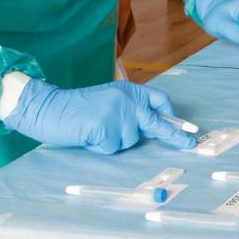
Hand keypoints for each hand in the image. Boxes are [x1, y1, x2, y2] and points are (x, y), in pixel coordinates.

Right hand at [3, 79, 196, 152]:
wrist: (47, 107)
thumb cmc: (76, 109)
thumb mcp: (108, 101)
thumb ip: (129, 110)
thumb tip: (154, 126)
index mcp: (128, 91)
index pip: (159, 100)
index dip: (172, 115)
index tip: (187, 128)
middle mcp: (126, 99)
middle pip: (155, 122)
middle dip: (174, 135)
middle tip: (190, 144)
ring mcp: (116, 113)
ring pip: (129, 141)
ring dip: (114, 142)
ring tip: (95, 131)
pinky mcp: (104, 127)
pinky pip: (112, 148)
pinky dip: (101, 147)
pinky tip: (88, 136)